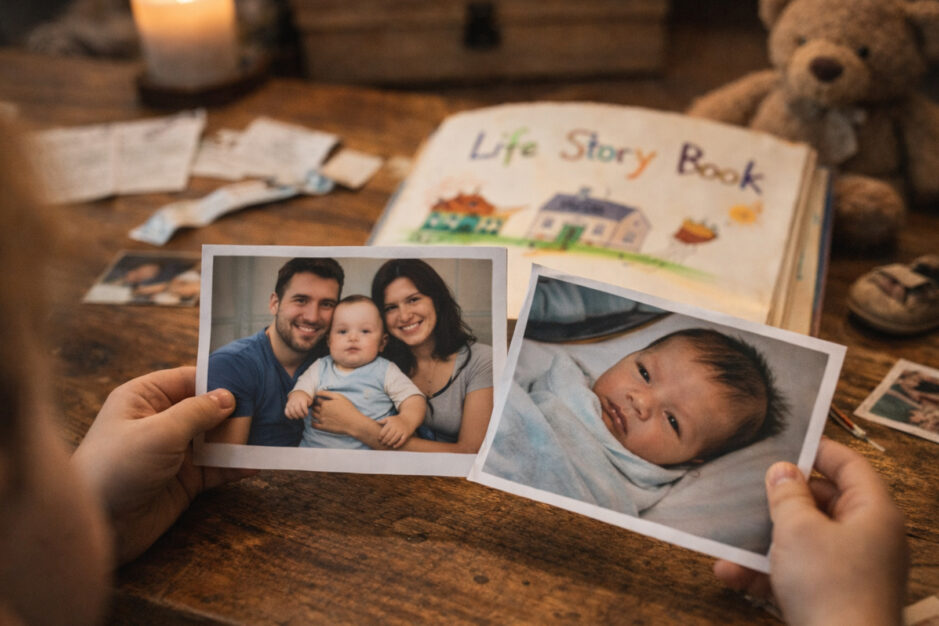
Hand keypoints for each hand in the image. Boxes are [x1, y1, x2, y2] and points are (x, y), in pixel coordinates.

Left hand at [71, 366, 255, 563]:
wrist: (98, 527)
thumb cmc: (116, 468)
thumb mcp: (158, 432)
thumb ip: (197, 412)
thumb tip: (229, 397)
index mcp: (144, 398)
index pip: (189, 379)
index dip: (220, 378)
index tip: (254, 377)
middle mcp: (161, 421)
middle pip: (208, 408)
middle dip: (237, 409)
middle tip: (273, 405)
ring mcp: (175, 452)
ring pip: (217, 438)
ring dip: (241, 438)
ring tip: (274, 432)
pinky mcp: (186, 481)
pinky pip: (218, 467)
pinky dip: (237, 465)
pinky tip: (260, 462)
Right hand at [285, 391, 311, 418]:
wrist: (297, 394)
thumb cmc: (304, 399)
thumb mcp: (309, 400)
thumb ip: (310, 404)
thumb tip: (307, 409)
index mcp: (302, 399)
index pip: (304, 406)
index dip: (305, 412)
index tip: (307, 414)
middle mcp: (295, 401)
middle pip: (297, 410)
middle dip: (301, 415)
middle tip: (303, 416)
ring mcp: (290, 403)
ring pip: (292, 411)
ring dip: (295, 416)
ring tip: (298, 417)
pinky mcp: (287, 406)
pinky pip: (286, 412)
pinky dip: (289, 416)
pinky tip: (292, 418)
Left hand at [310, 390, 370, 435]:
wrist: (353, 423)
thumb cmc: (348, 409)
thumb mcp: (340, 397)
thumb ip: (328, 394)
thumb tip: (318, 392)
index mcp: (325, 403)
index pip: (317, 400)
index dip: (319, 400)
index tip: (323, 402)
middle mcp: (322, 411)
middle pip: (314, 407)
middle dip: (316, 406)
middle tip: (323, 408)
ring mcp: (322, 420)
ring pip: (313, 414)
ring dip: (314, 413)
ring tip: (321, 413)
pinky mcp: (323, 427)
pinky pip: (313, 425)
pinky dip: (313, 422)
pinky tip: (318, 421)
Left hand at [377, 415, 410, 448]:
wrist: (409, 418)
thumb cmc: (397, 419)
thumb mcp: (390, 418)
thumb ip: (383, 420)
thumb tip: (376, 422)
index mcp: (391, 423)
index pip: (383, 432)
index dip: (380, 437)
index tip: (379, 439)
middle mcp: (396, 427)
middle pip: (388, 436)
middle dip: (384, 441)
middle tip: (382, 443)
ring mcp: (401, 431)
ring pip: (394, 439)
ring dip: (389, 443)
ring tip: (387, 444)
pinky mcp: (406, 434)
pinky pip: (401, 441)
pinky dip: (397, 444)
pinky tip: (394, 446)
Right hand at [713, 438, 907, 625]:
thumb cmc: (829, 587)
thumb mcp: (798, 529)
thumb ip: (787, 494)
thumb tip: (782, 471)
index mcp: (873, 512)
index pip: (849, 465)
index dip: (817, 450)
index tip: (782, 444)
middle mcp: (867, 538)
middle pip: (823, 502)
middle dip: (781, 498)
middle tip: (749, 486)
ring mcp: (850, 570)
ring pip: (803, 540)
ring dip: (763, 538)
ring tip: (730, 532)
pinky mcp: (832, 597)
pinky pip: (796, 573)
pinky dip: (765, 571)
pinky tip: (729, 572)